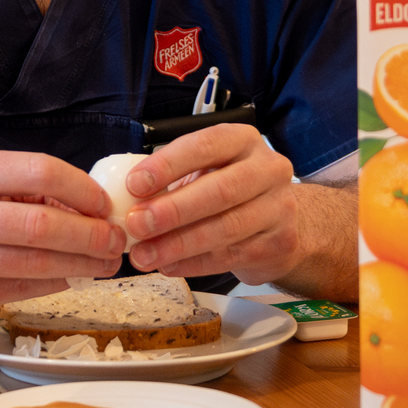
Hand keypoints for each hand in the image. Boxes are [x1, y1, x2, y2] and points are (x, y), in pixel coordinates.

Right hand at [0, 148, 124, 319]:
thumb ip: (19, 188)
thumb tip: (86, 206)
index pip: (38, 170)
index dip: (81, 189)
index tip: (104, 203)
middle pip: (39, 223)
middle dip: (88, 234)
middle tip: (114, 239)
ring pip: (33, 263)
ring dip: (79, 264)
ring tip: (103, 262)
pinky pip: (18, 289)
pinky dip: (52, 283)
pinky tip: (68, 276)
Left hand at [122, 124, 300, 282]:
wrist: (280, 220)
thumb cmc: (231, 189)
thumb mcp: (207, 170)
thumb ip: (174, 179)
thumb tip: (127, 199)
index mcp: (243, 141)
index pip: (205, 146)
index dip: (168, 165)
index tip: (134, 185)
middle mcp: (268, 169)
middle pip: (219, 190)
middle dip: (173, 210)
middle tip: (137, 224)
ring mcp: (279, 207)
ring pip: (225, 228)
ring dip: (178, 244)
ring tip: (145, 255)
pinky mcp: (279, 243)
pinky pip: (231, 256)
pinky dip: (194, 264)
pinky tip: (168, 266)